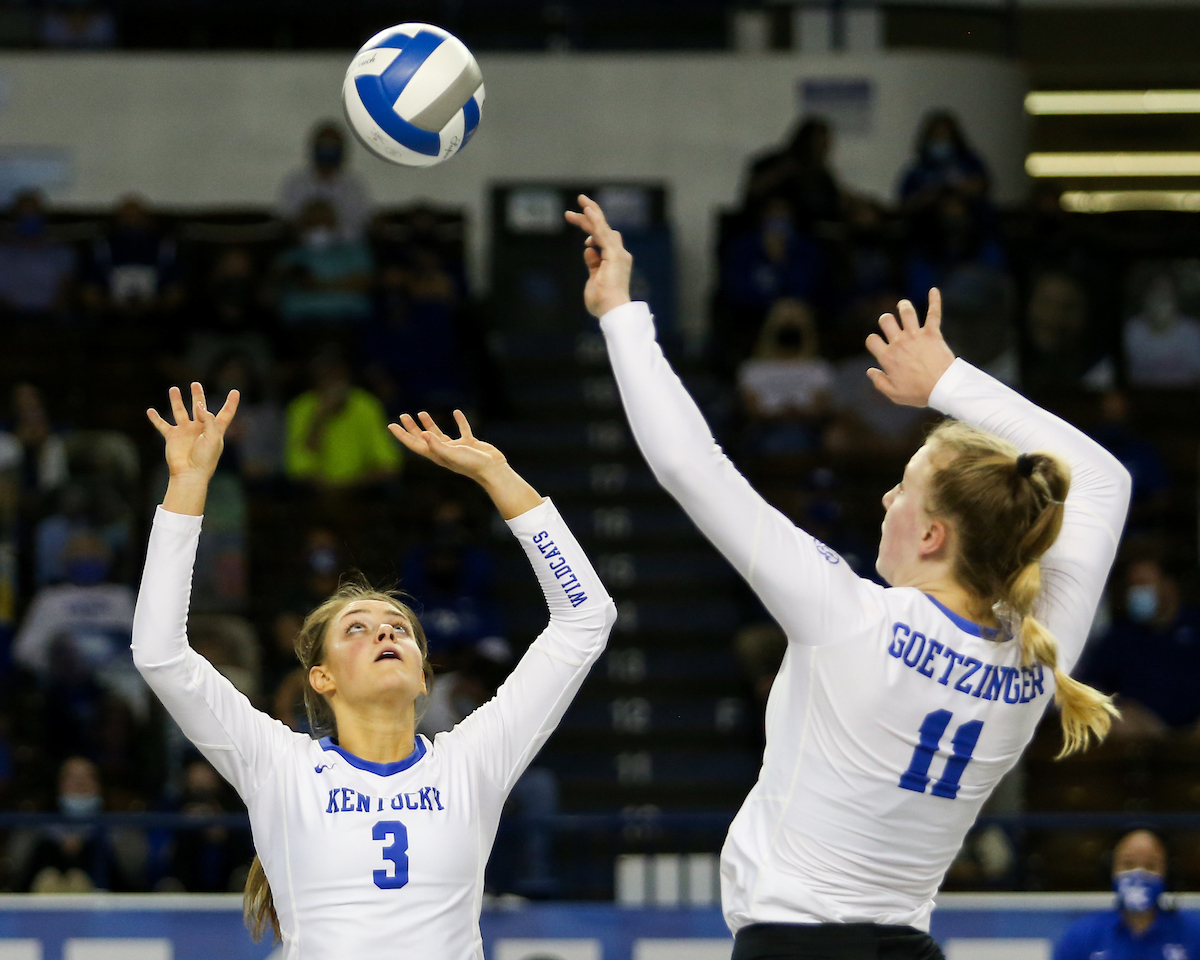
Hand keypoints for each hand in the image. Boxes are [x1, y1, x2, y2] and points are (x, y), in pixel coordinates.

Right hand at [147, 383, 239, 481]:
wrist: (190, 473)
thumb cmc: (205, 458)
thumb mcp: (213, 436)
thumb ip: (207, 418)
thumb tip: (198, 404)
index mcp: (215, 429)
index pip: (225, 413)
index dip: (231, 402)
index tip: (235, 391)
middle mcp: (200, 428)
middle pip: (200, 408)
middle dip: (198, 396)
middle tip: (196, 384)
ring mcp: (185, 431)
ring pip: (179, 411)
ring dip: (176, 400)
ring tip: (173, 389)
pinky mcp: (172, 437)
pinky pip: (162, 425)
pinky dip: (155, 418)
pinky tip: (150, 411)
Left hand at [389, 410, 542, 518]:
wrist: (493, 469)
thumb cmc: (472, 464)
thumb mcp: (452, 454)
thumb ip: (437, 445)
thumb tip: (422, 434)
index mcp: (437, 456)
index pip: (415, 444)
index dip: (402, 435)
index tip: (391, 425)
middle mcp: (444, 452)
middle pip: (423, 439)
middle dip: (412, 428)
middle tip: (403, 415)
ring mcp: (457, 448)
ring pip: (438, 434)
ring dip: (429, 424)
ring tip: (421, 413)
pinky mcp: (470, 443)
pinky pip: (462, 430)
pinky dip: (459, 421)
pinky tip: (456, 412)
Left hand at [564, 194, 632, 317]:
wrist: (612, 311)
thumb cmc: (603, 302)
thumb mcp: (594, 279)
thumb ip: (592, 264)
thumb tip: (588, 250)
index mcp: (614, 261)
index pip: (602, 239)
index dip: (591, 232)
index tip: (581, 231)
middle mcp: (619, 254)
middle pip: (603, 229)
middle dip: (590, 216)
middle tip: (577, 204)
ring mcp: (617, 253)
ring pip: (602, 227)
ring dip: (590, 213)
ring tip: (580, 200)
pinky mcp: (614, 254)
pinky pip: (602, 233)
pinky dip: (595, 220)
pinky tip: (587, 210)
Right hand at [865, 289, 955, 406]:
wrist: (943, 388)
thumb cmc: (919, 393)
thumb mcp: (894, 394)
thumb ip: (879, 382)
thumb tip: (870, 371)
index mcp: (888, 357)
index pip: (871, 339)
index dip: (873, 341)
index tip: (879, 346)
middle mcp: (899, 342)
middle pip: (886, 320)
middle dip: (885, 320)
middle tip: (891, 325)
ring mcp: (916, 335)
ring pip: (906, 312)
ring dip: (903, 307)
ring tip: (903, 307)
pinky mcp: (933, 333)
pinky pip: (934, 313)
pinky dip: (934, 301)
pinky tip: (934, 290)